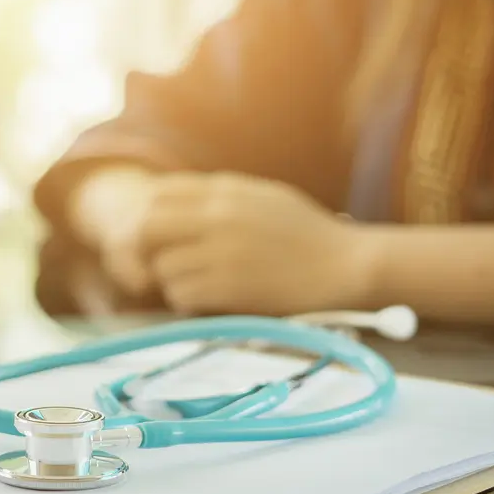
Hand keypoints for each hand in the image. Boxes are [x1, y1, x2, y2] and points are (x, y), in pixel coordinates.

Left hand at [138, 173, 376, 314]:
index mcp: (227, 191)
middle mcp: (218, 217)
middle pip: (147, 227)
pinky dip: (187, 302)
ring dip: (172, 281)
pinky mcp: (228, 288)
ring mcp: (221, 252)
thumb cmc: (309, 234)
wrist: (347, 265)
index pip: (160, 194)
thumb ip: (221, 196)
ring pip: (163, 267)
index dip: (151, 216)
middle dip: (146, 250)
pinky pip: (181, 295)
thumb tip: (175, 200)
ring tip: (197, 285)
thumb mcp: (264, 197)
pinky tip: (208, 301)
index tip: (161, 236)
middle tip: (161, 266)